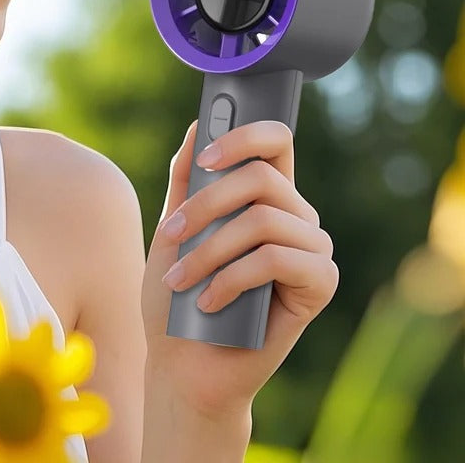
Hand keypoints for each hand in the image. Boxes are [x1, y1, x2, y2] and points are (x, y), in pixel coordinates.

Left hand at [140, 118, 338, 418]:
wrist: (184, 363)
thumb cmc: (177, 294)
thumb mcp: (173, 229)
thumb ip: (186, 180)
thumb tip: (198, 126)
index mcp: (264, 195)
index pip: (275, 140)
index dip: (244, 136)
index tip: (205, 156)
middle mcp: (294, 214)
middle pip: (261, 177)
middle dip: (206, 205)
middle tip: (171, 234)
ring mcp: (311, 248)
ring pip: (262, 220)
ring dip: (209, 250)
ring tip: (180, 280)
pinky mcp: (319, 284)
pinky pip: (276, 259)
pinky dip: (232, 278)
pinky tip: (209, 302)